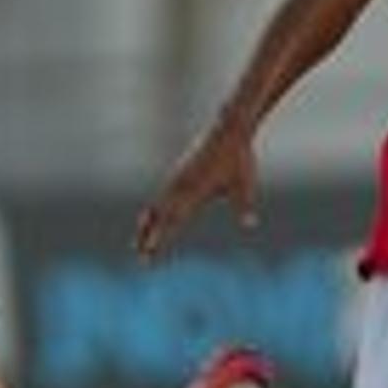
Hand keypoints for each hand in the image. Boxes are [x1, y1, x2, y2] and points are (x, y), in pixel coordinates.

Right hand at [133, 114, 259, 258]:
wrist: (228, 129)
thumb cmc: (238, 158)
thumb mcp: (245, 183)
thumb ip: (244, 205)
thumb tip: (250, 224)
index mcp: (195, 190)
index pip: (173, 219)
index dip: (160, 236)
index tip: (149, 251)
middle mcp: (181, 185)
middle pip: (159, 216)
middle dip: (148, 237)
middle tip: (140, 258)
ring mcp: (177, 178)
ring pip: (156, 206)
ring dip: (146, 225)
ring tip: (138, 243)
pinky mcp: (178, 173)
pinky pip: (161, 196)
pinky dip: (153, 211)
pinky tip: (149, 219)